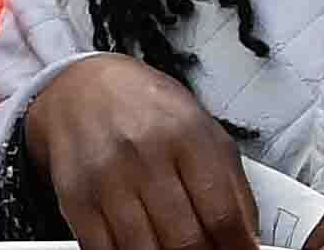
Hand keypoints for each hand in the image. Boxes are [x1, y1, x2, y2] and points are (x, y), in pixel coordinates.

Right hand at [24, 53, 261, 249]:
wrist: (84, 90)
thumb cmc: (152, 112)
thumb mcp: (204, 132)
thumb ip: (230, 183)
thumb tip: (248, 236)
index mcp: (189, 137)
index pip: (221, 212)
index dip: (236, 246)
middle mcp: (148, 157)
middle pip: (184, 238)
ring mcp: (108, 181)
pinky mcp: (76, 200)